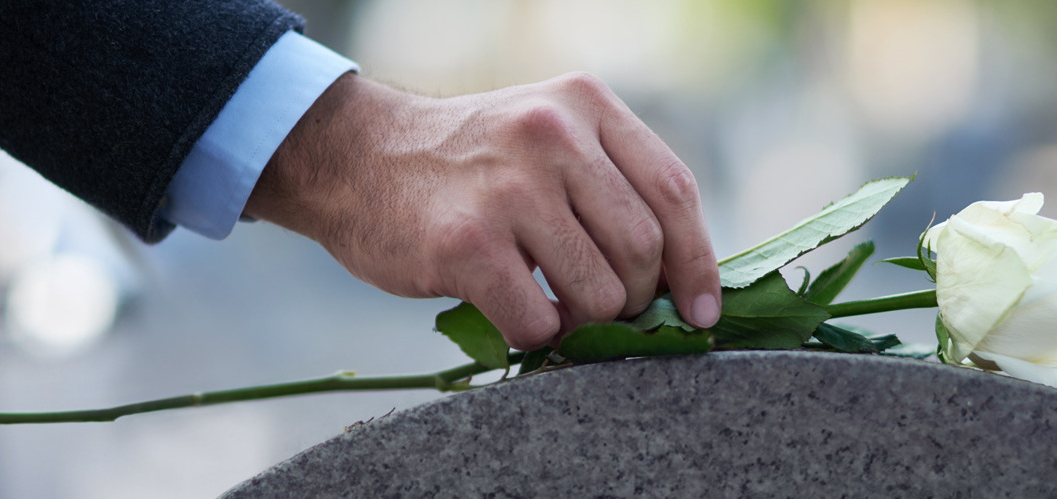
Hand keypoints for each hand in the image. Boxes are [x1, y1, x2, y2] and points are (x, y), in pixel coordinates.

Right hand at [243, 72, 721, 349]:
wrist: (356, 157)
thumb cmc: (468, 165)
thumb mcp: (547, 135)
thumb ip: (611, 183)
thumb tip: (683, 278)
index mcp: (586, 104)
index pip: (674, 191)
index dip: (698, 262)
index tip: (701, 309)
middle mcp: (553, 134)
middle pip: (643, 249)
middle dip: (635, 298)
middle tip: (603, 308)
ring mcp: (509, 188)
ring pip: (599, 292)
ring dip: (584, 322)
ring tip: (555, 309)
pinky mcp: (466, 243)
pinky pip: (538, 321)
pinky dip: (537, 336)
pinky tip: (517, 316)